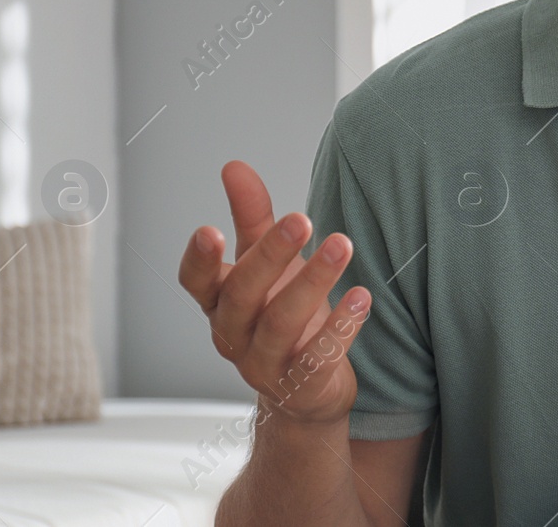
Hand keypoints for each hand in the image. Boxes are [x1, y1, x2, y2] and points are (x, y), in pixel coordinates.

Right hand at [178, 159, 370, 426]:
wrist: (304, 392)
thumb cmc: (280, 313)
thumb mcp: (264, 264)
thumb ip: (251, 218)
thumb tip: (234, 166)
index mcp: (220, 302)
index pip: (196, 282)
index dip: (200, 259)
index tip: (210, 230)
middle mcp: (234, 334)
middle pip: (244, 294)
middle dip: (271, 254)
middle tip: (302, 218)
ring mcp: (263, 364)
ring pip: (280, 323)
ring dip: (312, 283)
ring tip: (342, 245)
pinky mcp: (299, 385)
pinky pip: (317, 357)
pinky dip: (339, 328)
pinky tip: (361, 297)